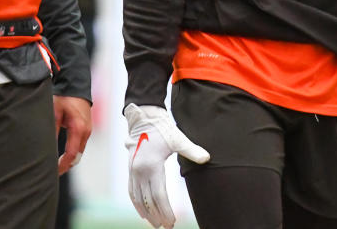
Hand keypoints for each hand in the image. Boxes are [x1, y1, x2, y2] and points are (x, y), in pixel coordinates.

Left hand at [54, 95, 91, 174]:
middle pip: (77, 156)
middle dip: (66, 165)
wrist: (76, 86)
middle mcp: (86, 131)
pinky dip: (73, 152)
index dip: (63, 165)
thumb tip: (48, 147)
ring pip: (80, 152)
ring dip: (70, 159)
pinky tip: (64, 153)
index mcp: (78, 128)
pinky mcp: (87, 128)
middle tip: (54, 171)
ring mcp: (88, 130)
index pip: (71, 154)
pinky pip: (81, 145)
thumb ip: (52, 131)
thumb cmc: (66, 97)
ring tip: (57, 164)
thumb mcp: (55, 113)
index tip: (55, 171)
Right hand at [124, 103, 209, 228]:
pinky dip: (136, 204)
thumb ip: (192, 150)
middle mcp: (139, 171)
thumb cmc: (162, 129)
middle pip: (148, 200)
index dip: (165, 210)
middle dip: (157, 215)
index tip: (172, 221)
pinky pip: (131, 191)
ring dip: (146, 213)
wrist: (143, 118)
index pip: (159, 195)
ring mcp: (132, 171)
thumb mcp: (178, 139)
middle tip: (167, 227)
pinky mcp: (130, 170)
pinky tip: (143, 213)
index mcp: (152, 165)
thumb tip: (207, 158)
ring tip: (155, 224)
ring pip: (138, 198)